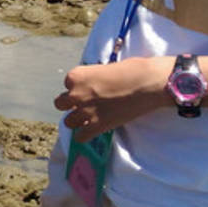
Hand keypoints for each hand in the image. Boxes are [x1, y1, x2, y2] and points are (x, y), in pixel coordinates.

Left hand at [54, 56, 173, 142]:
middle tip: (86, 104)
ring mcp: (85, 111)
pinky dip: (85, 135)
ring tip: (89, 119)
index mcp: (75, 76)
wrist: (147, 84)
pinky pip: (81, 137)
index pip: (67, 84)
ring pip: (68, 122)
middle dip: (72, 105)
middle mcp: (75, 94)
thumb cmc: (130, 70)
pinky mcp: (96, 126)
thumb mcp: (103, 69)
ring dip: (77, 120)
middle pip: (60, 104)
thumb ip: (91, 79)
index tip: (91, 89)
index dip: (79, 87)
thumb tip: (91, 87)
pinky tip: (92, 132)